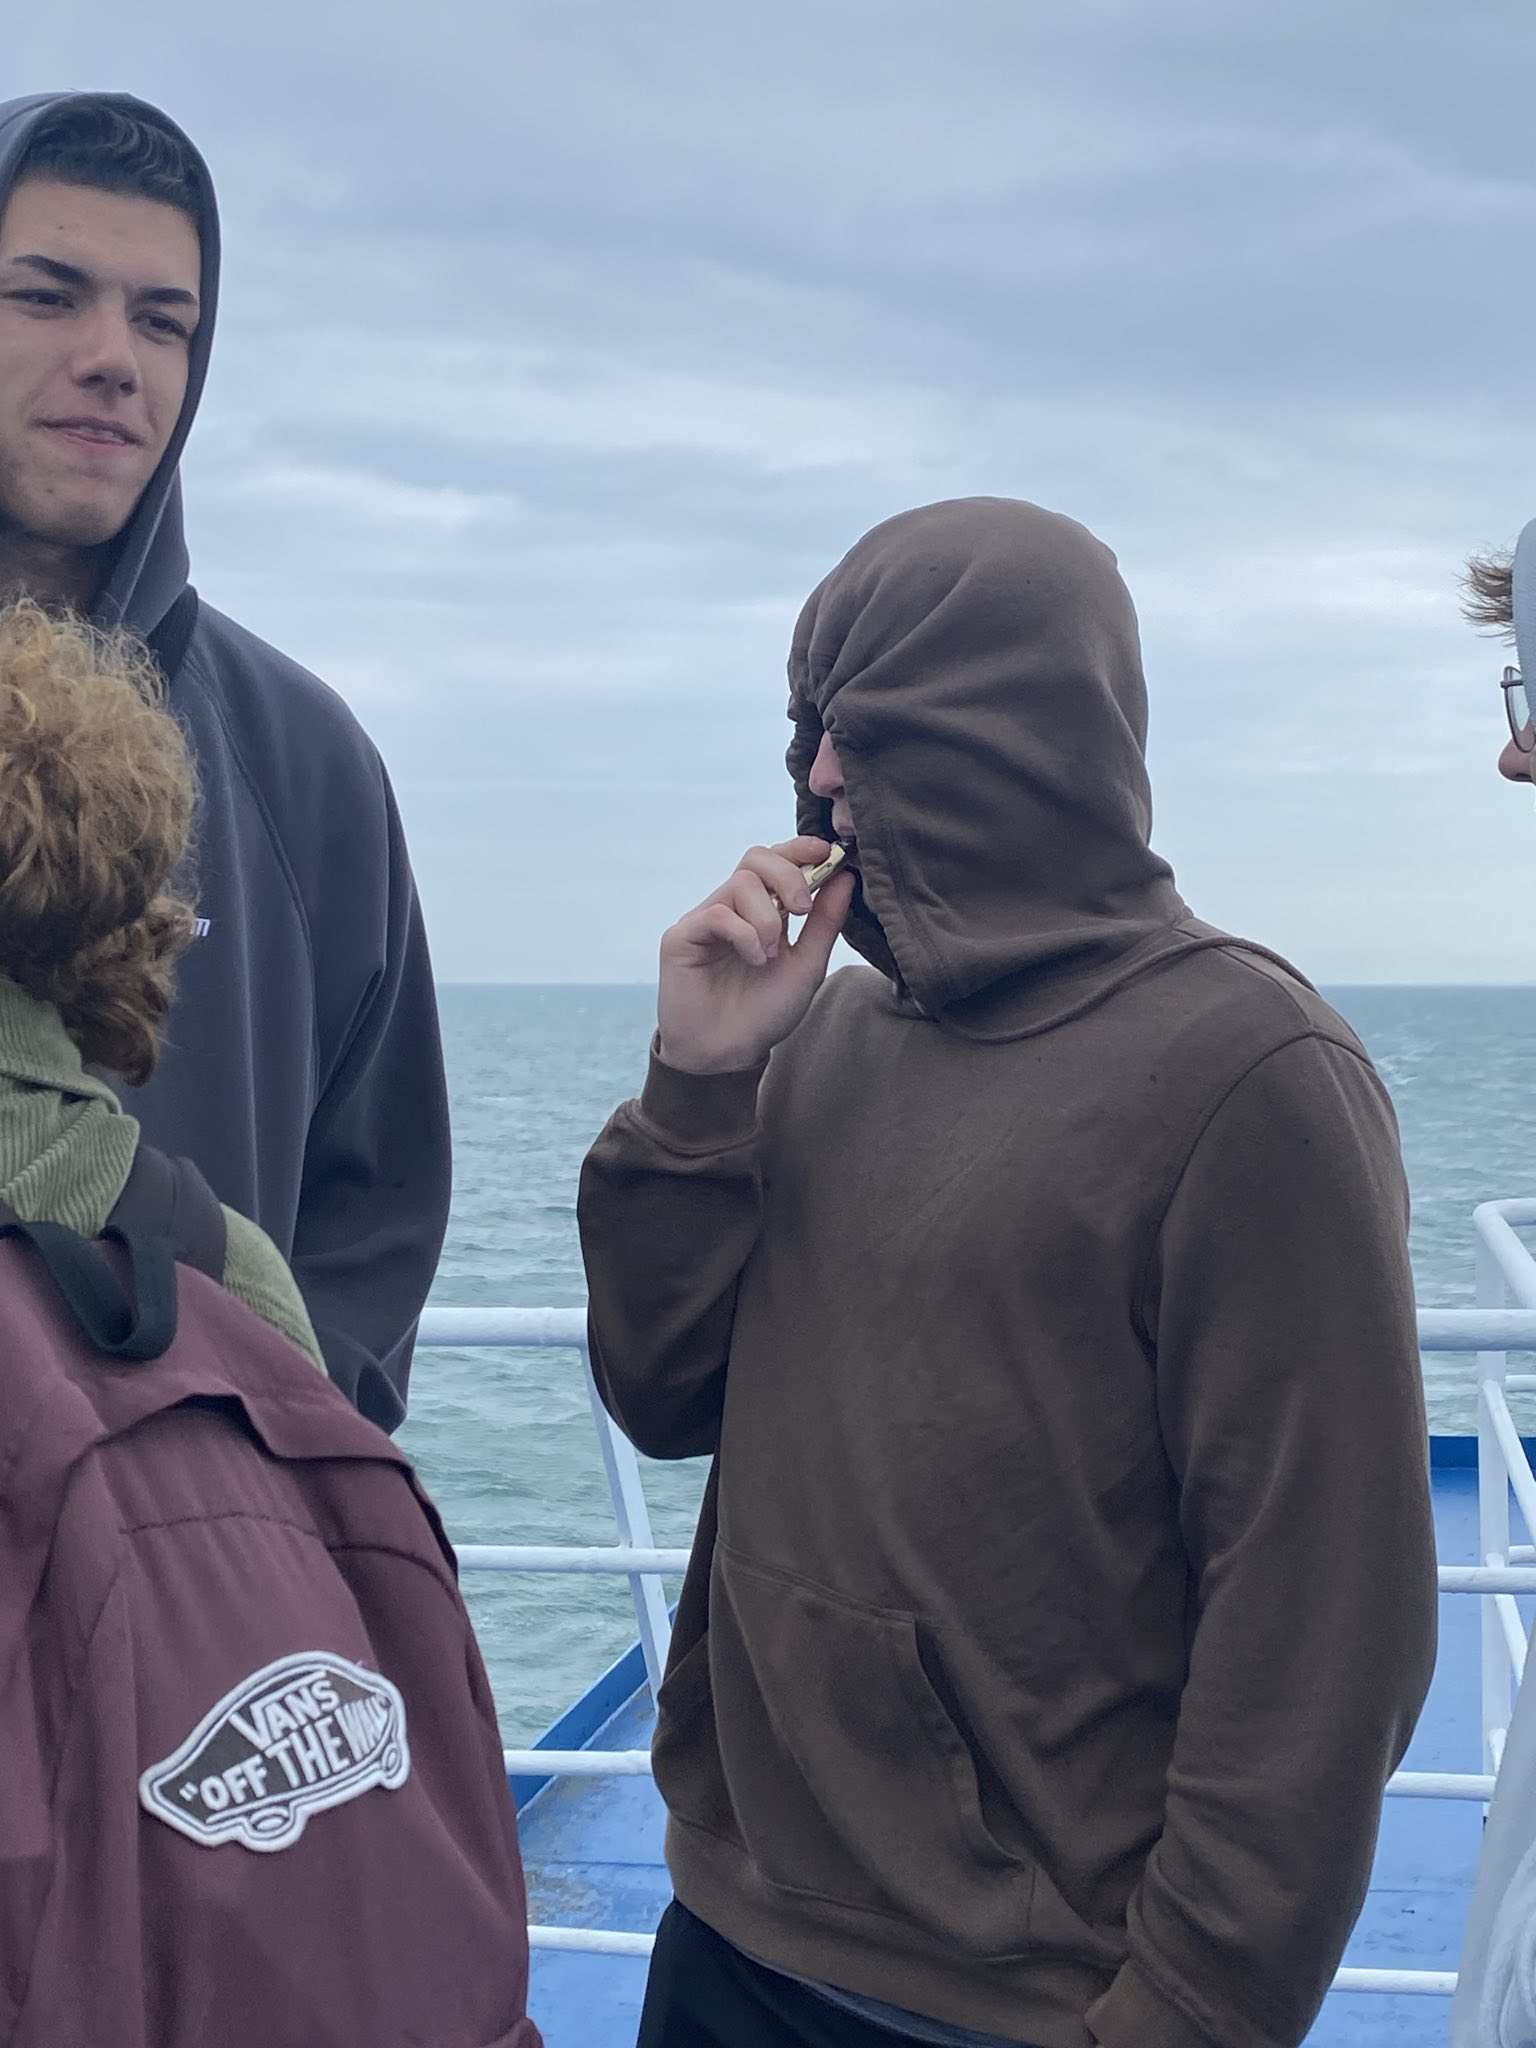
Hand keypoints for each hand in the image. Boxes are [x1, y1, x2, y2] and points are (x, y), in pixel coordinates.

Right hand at [656, 838, 856, 1074]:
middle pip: (755, 858)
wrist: (729, 1053)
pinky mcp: (682, 936)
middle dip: (787, 875)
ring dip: (767, 918)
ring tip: (770, 955)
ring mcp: (705, 920)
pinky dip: (744, 934)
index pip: (775, 860)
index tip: (825, 850)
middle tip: (802, 908)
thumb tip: (846, 876)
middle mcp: (732, 908)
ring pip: (740, 883)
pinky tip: (754, 960)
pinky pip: (717, 913)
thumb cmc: (765, 1012)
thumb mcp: (807, 964)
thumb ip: (825, 921)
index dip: (799, 847)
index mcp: (761, 910)